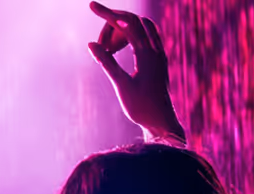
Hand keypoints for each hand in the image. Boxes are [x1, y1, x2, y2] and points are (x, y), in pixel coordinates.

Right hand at [87, 2, 184, 142]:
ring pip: (143, 28)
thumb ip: (106, 62)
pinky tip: (123, 43)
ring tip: (107, 41)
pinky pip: (149, 38)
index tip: (91, 5)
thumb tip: (91, 44)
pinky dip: (134, 34)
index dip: (107, 13)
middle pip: (134, 21)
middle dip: (113, 20)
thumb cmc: (140, 107)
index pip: (126, 24)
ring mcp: (160, 56)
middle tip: (97, 25)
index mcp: (147, 54)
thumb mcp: (120, 84)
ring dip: (124, 28)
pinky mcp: (160, 63)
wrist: (162, 122)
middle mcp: (156, 50)